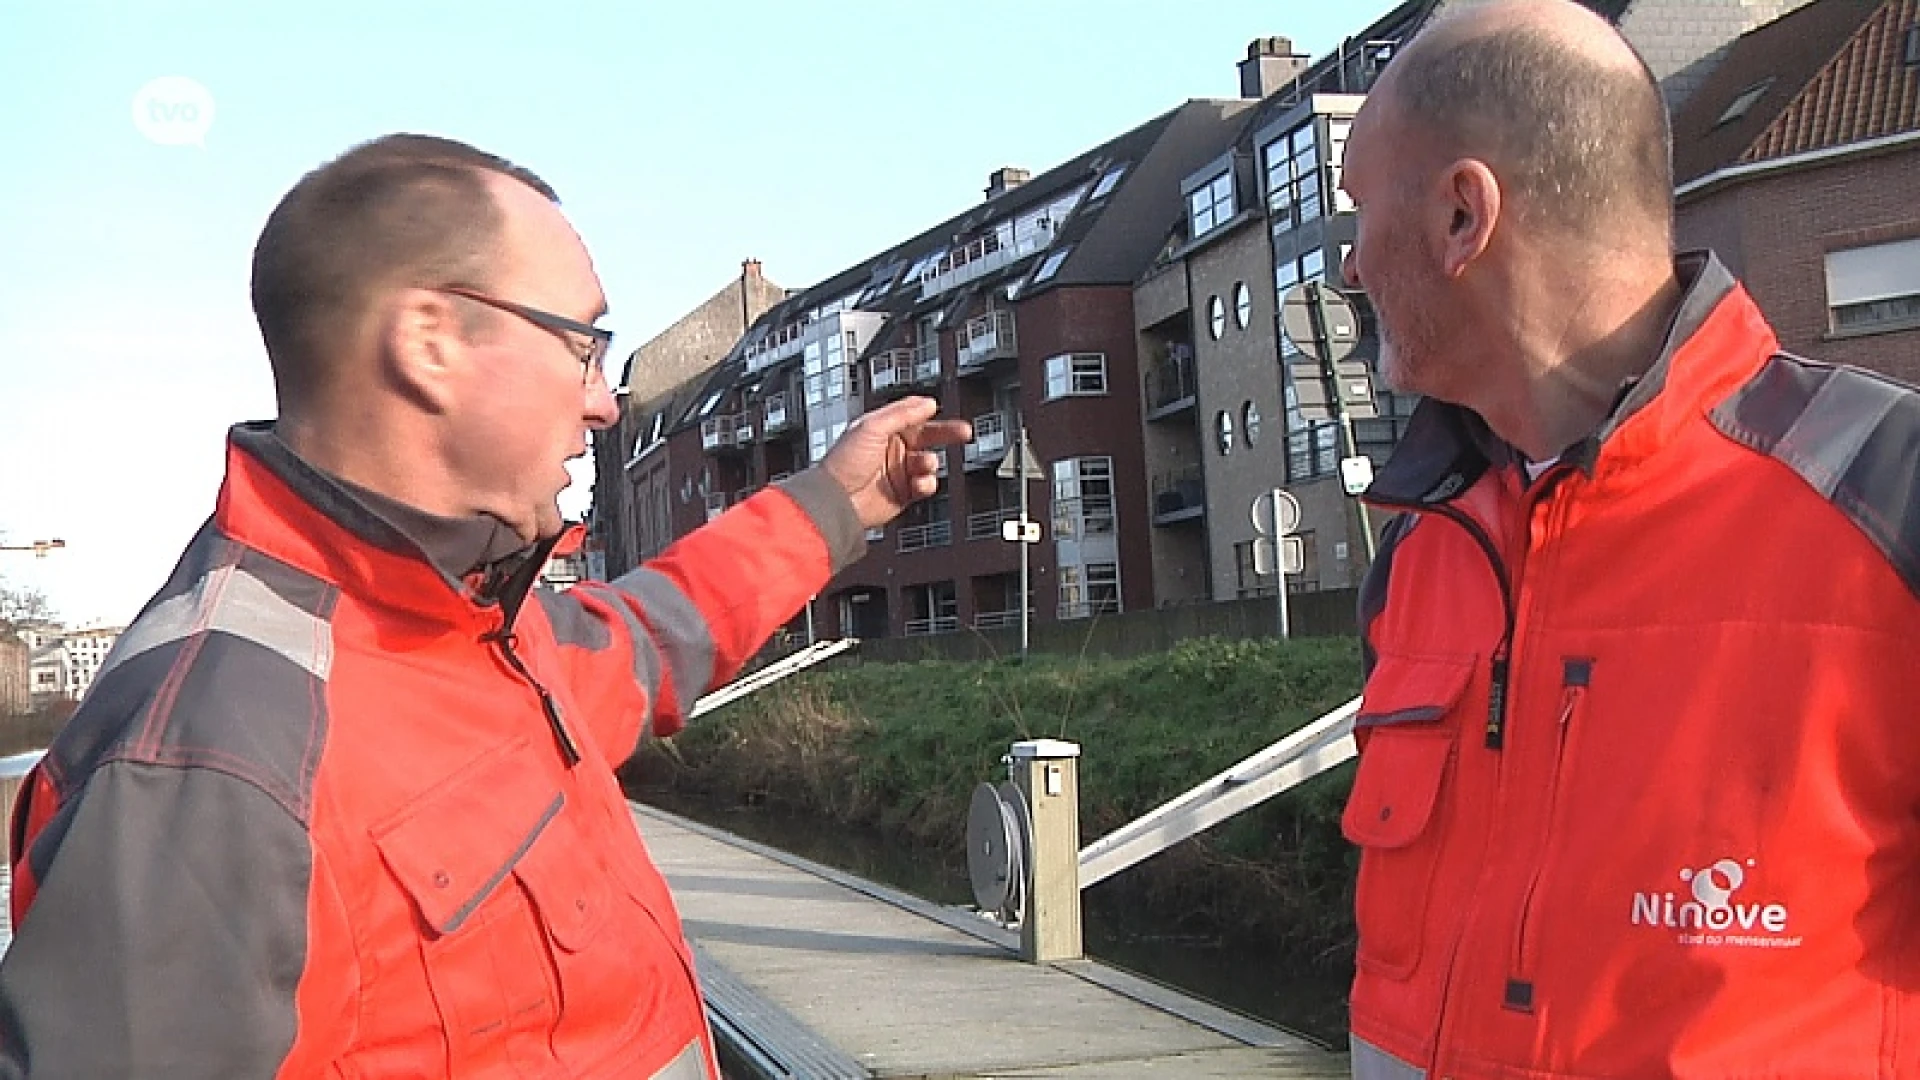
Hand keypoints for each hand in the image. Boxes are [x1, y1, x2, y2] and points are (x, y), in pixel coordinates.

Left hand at [820, 396, 972, 528]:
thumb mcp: (872, 427)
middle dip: (946, 434)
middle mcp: (891, 449)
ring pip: (928, 463)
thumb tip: (927, 403)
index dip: (927, 412)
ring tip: (923, 465)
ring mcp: (898, 472)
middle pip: (927, 437)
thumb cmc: (844, 462)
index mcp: (882, 429)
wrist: (837, 500)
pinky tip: (919, 484)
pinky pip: (925, 485)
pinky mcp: (903, 494)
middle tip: (963, 432)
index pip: (912, 416)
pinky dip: (926, 484)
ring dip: (929, 463)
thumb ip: (902, 413)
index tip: (941, 409)